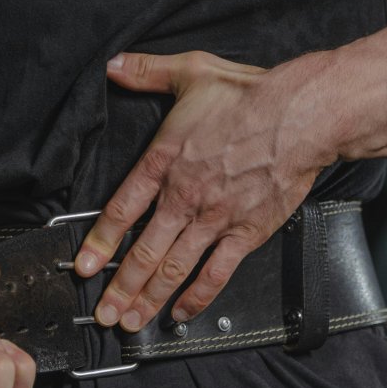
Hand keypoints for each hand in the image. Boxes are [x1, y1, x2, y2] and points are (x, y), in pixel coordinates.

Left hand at [74, 51, 336, 331]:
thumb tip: (115, 65)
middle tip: (105, 313)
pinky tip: (181, 313)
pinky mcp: (245, 233)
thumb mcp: (192, 71)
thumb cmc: (251, 95)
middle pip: (143, 252)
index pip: (120, 210)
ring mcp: (214, 219)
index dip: (100, 242)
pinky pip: (216, 274)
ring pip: (173, 269)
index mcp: (165, 161)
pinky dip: (196, 298)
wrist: (302, 116)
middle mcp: (184, 197)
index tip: (84, 266)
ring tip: (131, 322)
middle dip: (120, 288)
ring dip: (149, 299)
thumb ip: (148, 72)